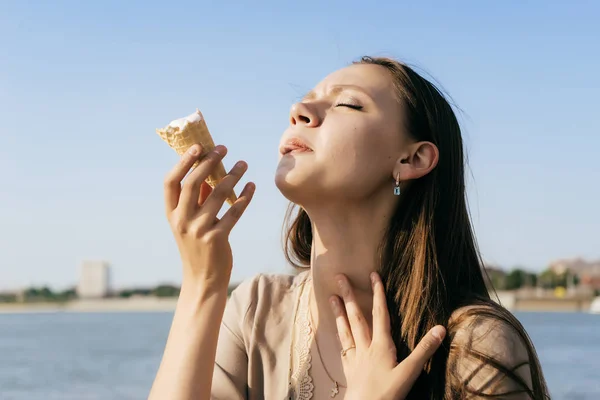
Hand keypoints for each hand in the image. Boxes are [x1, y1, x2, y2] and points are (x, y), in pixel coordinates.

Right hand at [163, 144, 254, 291]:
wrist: (203, 280)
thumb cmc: (198, 246)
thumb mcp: (190, 223)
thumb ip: (197, 198)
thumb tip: (208, 170)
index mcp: (172, 214)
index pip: (171, 182)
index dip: (183, 162)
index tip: (198, 146)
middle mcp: (182, 220)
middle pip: (193, 182)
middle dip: (209, 162)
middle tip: (223, 149)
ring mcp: (198, 230)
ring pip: (218, 194)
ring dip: (232, 175)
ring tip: (243, 164)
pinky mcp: (217, 238)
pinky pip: (234, 211)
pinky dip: (244, 196)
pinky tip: (251, 186)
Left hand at [330, 272, 445, 399]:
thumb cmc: (386, 394)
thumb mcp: (409, 373)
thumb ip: (424, 351)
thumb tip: (440, 328)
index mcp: (381, 346)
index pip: (380, 314)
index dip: (378, 293)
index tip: (373, 275)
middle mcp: (366, 348)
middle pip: (357, 317)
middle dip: (350, 296)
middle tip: (339, 277)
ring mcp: (355, 358)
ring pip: (346, 330)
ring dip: (339, 313)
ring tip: (331, 298)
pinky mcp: (349, 370)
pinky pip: (343, 349)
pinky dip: (340, 338)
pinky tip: (338, 334)